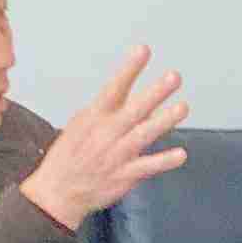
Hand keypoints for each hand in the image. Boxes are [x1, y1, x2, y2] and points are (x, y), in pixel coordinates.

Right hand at [18, 46, 190, 228]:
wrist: (59, 191)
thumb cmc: (70, 154)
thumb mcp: (82, 124)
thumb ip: (110, 110)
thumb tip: (138, 98)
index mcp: (95, 116)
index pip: (114, 88)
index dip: (129, 69)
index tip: (143, 50)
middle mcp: (107, 133)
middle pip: (135, 109)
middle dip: (155, 92)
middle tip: (174, 76)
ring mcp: (117, 154)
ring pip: (144, 134)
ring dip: (165, 121)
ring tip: (183, 107)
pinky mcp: (125, 175)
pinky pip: (148, 167)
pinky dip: (164, 161)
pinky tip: (181, 154)